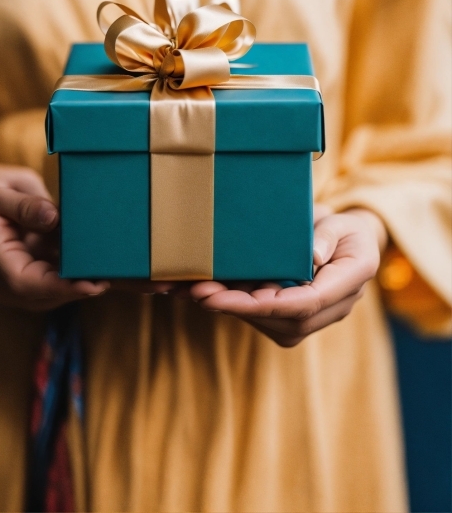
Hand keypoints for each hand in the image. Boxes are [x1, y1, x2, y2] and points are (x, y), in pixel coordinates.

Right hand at [0, 164, 109, 309]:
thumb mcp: (4, 188)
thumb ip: (26, 204)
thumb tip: (52, 218)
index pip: (21, 280)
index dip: (57, 286)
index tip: (89, 284)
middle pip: (34, 295)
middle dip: (70, 291)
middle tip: (105, 280)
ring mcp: (3, 280)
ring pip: (41, 297)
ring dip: (71, 289)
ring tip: (101, 276)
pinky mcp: (19, 277)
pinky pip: (43, 288)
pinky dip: (66, 282)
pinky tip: (88, 270)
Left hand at [190, 205, 386, 346]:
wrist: (350, 243)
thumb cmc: (346, 229)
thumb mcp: (343, 223)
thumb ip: (328, 237)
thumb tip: (312, 257)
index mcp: (348, 284)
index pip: (306, 303)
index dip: (267, 304)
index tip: (234, 297)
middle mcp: (331, 309)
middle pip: (281, 319)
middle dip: (238, 307)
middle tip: (199, 292)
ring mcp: (311, 317)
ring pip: (267, 321)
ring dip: (229, 307)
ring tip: (193, 289)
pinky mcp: (292, 316)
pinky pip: (262, 315)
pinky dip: (232, 303)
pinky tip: (203, 290)